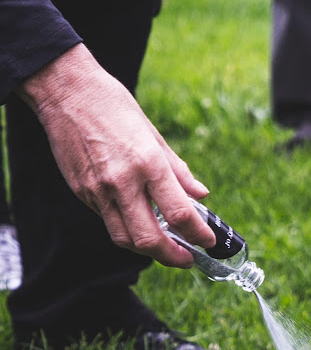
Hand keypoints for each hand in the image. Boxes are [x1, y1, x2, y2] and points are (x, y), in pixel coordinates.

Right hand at [16, 44, 214, 267]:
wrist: (65, 91)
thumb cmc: (113, 106)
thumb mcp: (153, 133)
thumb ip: (178, 170)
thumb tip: (200, 195)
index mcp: (148, 162)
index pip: (180, 213)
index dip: (199, 234)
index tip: (208, 241)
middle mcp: (123, 182)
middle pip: (150, 239)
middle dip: (173, 257)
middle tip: (188, 258)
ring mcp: (99, 191)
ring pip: (126, 240)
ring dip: (149, 251)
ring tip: (165, 249)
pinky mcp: (83, 193)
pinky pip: (109, 223)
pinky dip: (128, 231)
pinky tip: (139, 225)